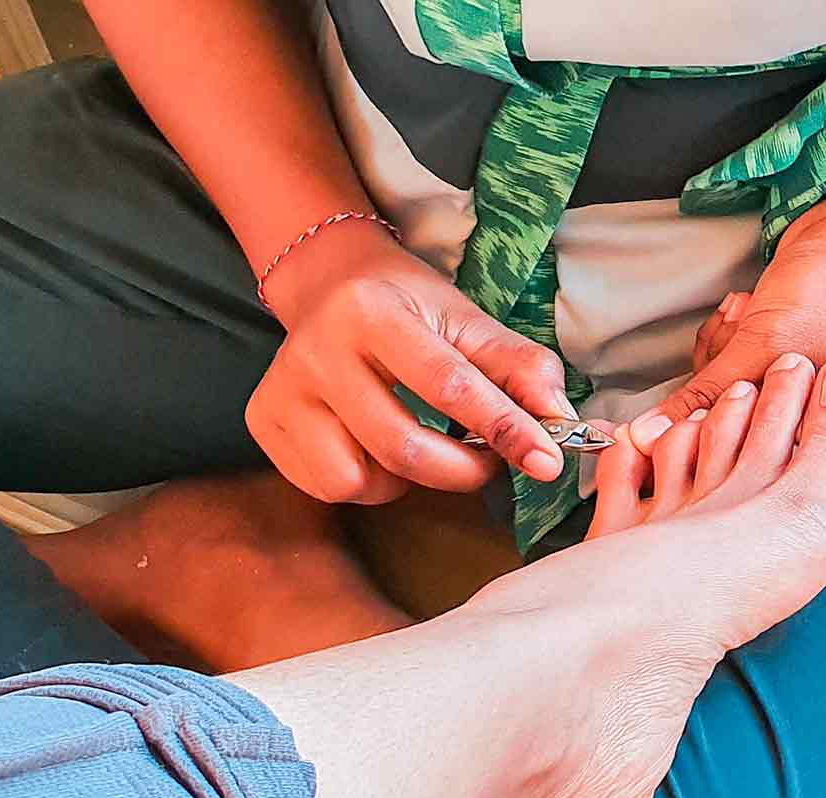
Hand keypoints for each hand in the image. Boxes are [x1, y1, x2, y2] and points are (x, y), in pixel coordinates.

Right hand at [247, 221, 572, 503]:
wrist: (328, 283)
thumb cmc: (408, 307)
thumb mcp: (467, 320)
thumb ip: (519, 366)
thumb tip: (561, 419)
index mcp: (372, 312)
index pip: (448, 385)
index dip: (504, 428)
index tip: (546, 461)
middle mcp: (316, 350)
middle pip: (402, 446)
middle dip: (463, 469)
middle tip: (488, 461)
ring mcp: (283, 388)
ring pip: (362, 477)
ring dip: (410, 479)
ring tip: (420, 443)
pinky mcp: (264, 420)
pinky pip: (329, 486)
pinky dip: (369, 481)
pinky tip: (375, 446)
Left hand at [628, 178, 825, 447]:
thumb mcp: (765, 344)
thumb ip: (707, 394)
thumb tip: (651, 433)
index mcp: (818, 431)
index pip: (738, 448)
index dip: (710, 416)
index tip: (710, 379)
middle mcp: (803, 415)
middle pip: (724, 417)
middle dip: (720, 364)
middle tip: (741, 329)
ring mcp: (788, 383)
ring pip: (721, 383)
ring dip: (722, 340)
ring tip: (748, 310)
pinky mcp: (775, 352)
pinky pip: (730, 356)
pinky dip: (728, 329)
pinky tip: (746, 304)